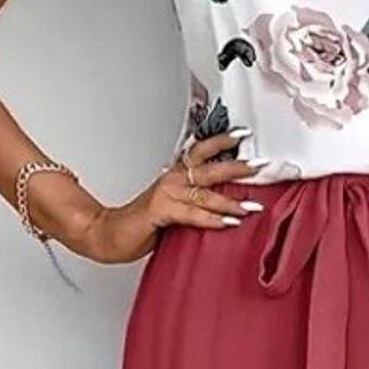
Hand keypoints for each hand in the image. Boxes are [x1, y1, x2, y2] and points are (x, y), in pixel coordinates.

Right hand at [26, 130, 261, 265]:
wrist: (108, 234)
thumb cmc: (140, 223)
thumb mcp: (173, 208)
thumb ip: (195, 203)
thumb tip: (225, 205)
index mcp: (175, 174)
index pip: (201, 151)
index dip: (223, 141)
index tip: (244, 134)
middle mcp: (172, 179)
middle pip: (209, 167)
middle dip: (237, 167)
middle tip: (259, 166)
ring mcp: (166, 194)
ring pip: (204, 192)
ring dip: (230, 200)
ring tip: (252, 206)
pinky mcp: (161, 211)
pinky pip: (192, 214)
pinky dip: (212, 218)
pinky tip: (229, 222)